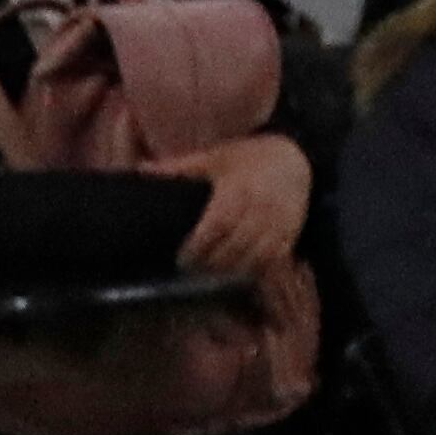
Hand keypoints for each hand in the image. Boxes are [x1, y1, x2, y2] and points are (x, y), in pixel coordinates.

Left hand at [162, 132, 309, 282]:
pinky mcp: (291, 234)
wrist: (295, 159)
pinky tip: (235, 275)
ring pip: (257, 257)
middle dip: (212, 263)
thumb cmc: (246, 159)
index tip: (182, 258)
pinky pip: (274, 260)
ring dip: (232, 271)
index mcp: (239, 188)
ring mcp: (280, 223)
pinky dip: (255, 271)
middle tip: (190, 271)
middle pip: (237, 245)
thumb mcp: (213, 158)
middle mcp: (262, 208)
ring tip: (209, 276)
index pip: (219, 223)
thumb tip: (140, 169)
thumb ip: (178, 167)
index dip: (200, 244)